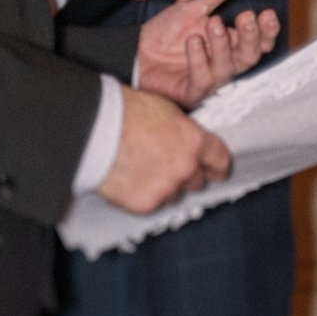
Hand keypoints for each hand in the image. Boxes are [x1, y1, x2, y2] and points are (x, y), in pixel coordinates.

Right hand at [96, 88, 231, 213]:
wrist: (96, 130)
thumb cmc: (127, 112)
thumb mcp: (167, 111)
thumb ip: (185, 132)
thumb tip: (189, 142)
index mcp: (194, 142)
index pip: (220, 162)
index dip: (217, 166)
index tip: (215, 170)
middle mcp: (185, 168)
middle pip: (198, 181)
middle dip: (188, 175)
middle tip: (169, 165)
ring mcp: (166, 188)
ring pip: (175, 194)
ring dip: (166, 186)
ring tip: (144, 168)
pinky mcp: (146, 204)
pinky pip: (153, 203)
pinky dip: (144, 194)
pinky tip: (131, 178)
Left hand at [136, 0, 279, 107]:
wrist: (137, 51)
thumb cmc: (167, 34)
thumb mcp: (191, 7)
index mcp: (230, 43)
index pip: (259, 41)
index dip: (267, 30)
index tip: (266, 14)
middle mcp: (225, 63)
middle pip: (250, 56)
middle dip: (251, 36)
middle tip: (246, 17)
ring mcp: (210, 79)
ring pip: (227, 67)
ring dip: (222, 43)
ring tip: (212, 23)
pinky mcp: (192, 91)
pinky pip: (201, 78)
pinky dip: (199, 59)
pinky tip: (193, 42)